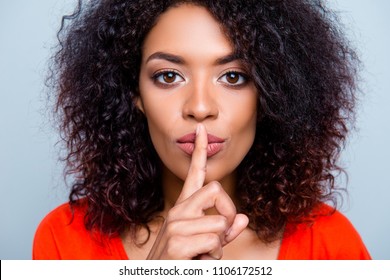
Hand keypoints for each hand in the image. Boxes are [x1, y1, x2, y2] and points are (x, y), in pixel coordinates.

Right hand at [147, 123, 248, 258]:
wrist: (156, 279)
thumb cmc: (184, 261)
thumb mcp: (206, 243)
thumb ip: (225, 231)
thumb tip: (244, 219)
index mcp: (184, 207)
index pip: (194, 173)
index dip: (199, 151)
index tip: (202, 129)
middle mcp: (178, 210)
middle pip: (217, 189)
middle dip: (228, 213)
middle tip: (221, 233)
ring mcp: (176, 225)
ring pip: (221, 223)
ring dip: (220, 244)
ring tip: (202, 253)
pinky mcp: (177, 242)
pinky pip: (215, 241)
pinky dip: (214, 256)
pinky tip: (197, 260)